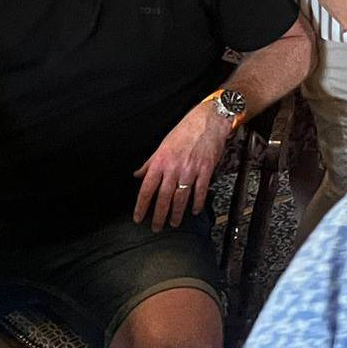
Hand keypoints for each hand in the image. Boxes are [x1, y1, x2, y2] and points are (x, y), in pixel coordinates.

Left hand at [133, 102, 230, 231]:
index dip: (141, 206)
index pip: (147, 188)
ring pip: (181, 197)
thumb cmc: (185, 131)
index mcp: (160, 161)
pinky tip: (194, 210)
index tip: (138, 217)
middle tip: (156, 227)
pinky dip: (197, 203)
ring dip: (177, 213)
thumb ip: (150, 162)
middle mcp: (174, 167)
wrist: (208, 121)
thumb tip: (138, 174)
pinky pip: (200, 191)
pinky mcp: (206, 170)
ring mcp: (191, 170)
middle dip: (159, 215)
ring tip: (174, 223)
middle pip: (163, 197)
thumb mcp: (163, 145)